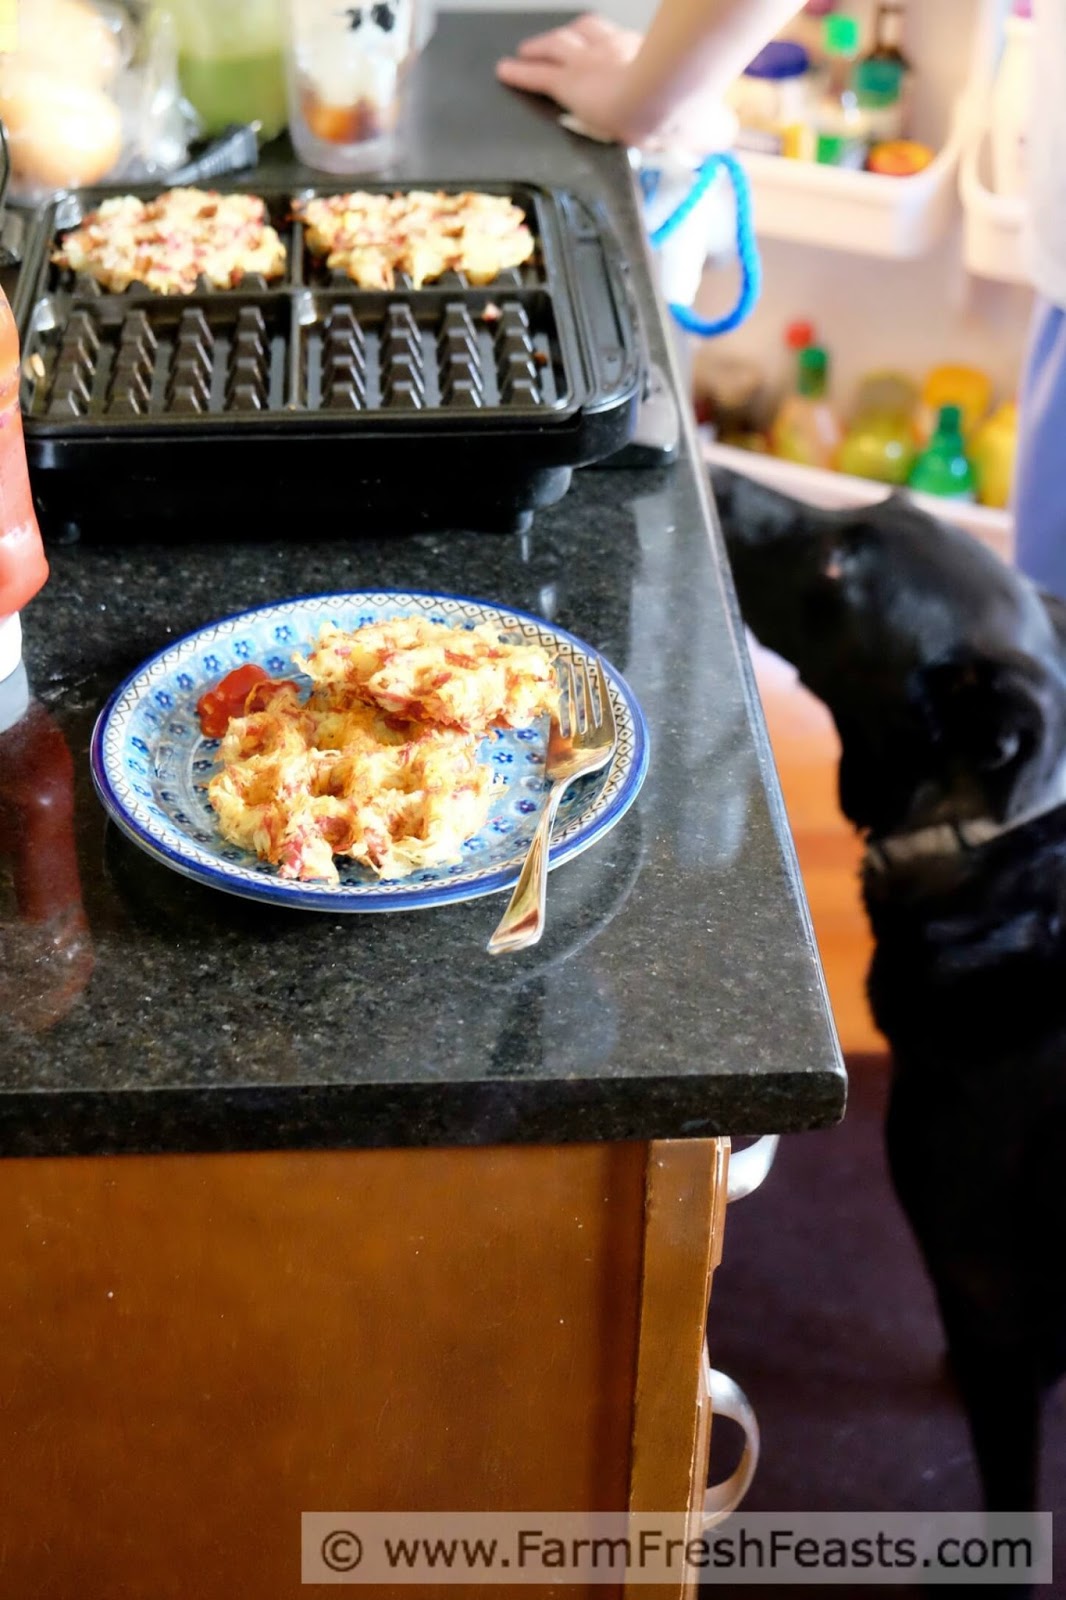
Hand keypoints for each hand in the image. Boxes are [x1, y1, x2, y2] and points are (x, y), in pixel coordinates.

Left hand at [496, 12, 736, 153]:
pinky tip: (504, 71)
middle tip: (558, 41)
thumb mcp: (713, 123)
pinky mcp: (567, 84)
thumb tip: (725, 131)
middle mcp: (614, 51)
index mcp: (646, 57)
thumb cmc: (688, 111)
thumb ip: (716, 127)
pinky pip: (537, 76)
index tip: (607, 45)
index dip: (612, 42)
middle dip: (572, 37)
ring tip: (526, 50)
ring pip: (558, 47)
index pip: (623, 42)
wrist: (662, 104)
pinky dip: (519, 73)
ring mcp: (587, 65)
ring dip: (541, 47)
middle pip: (586, 34)